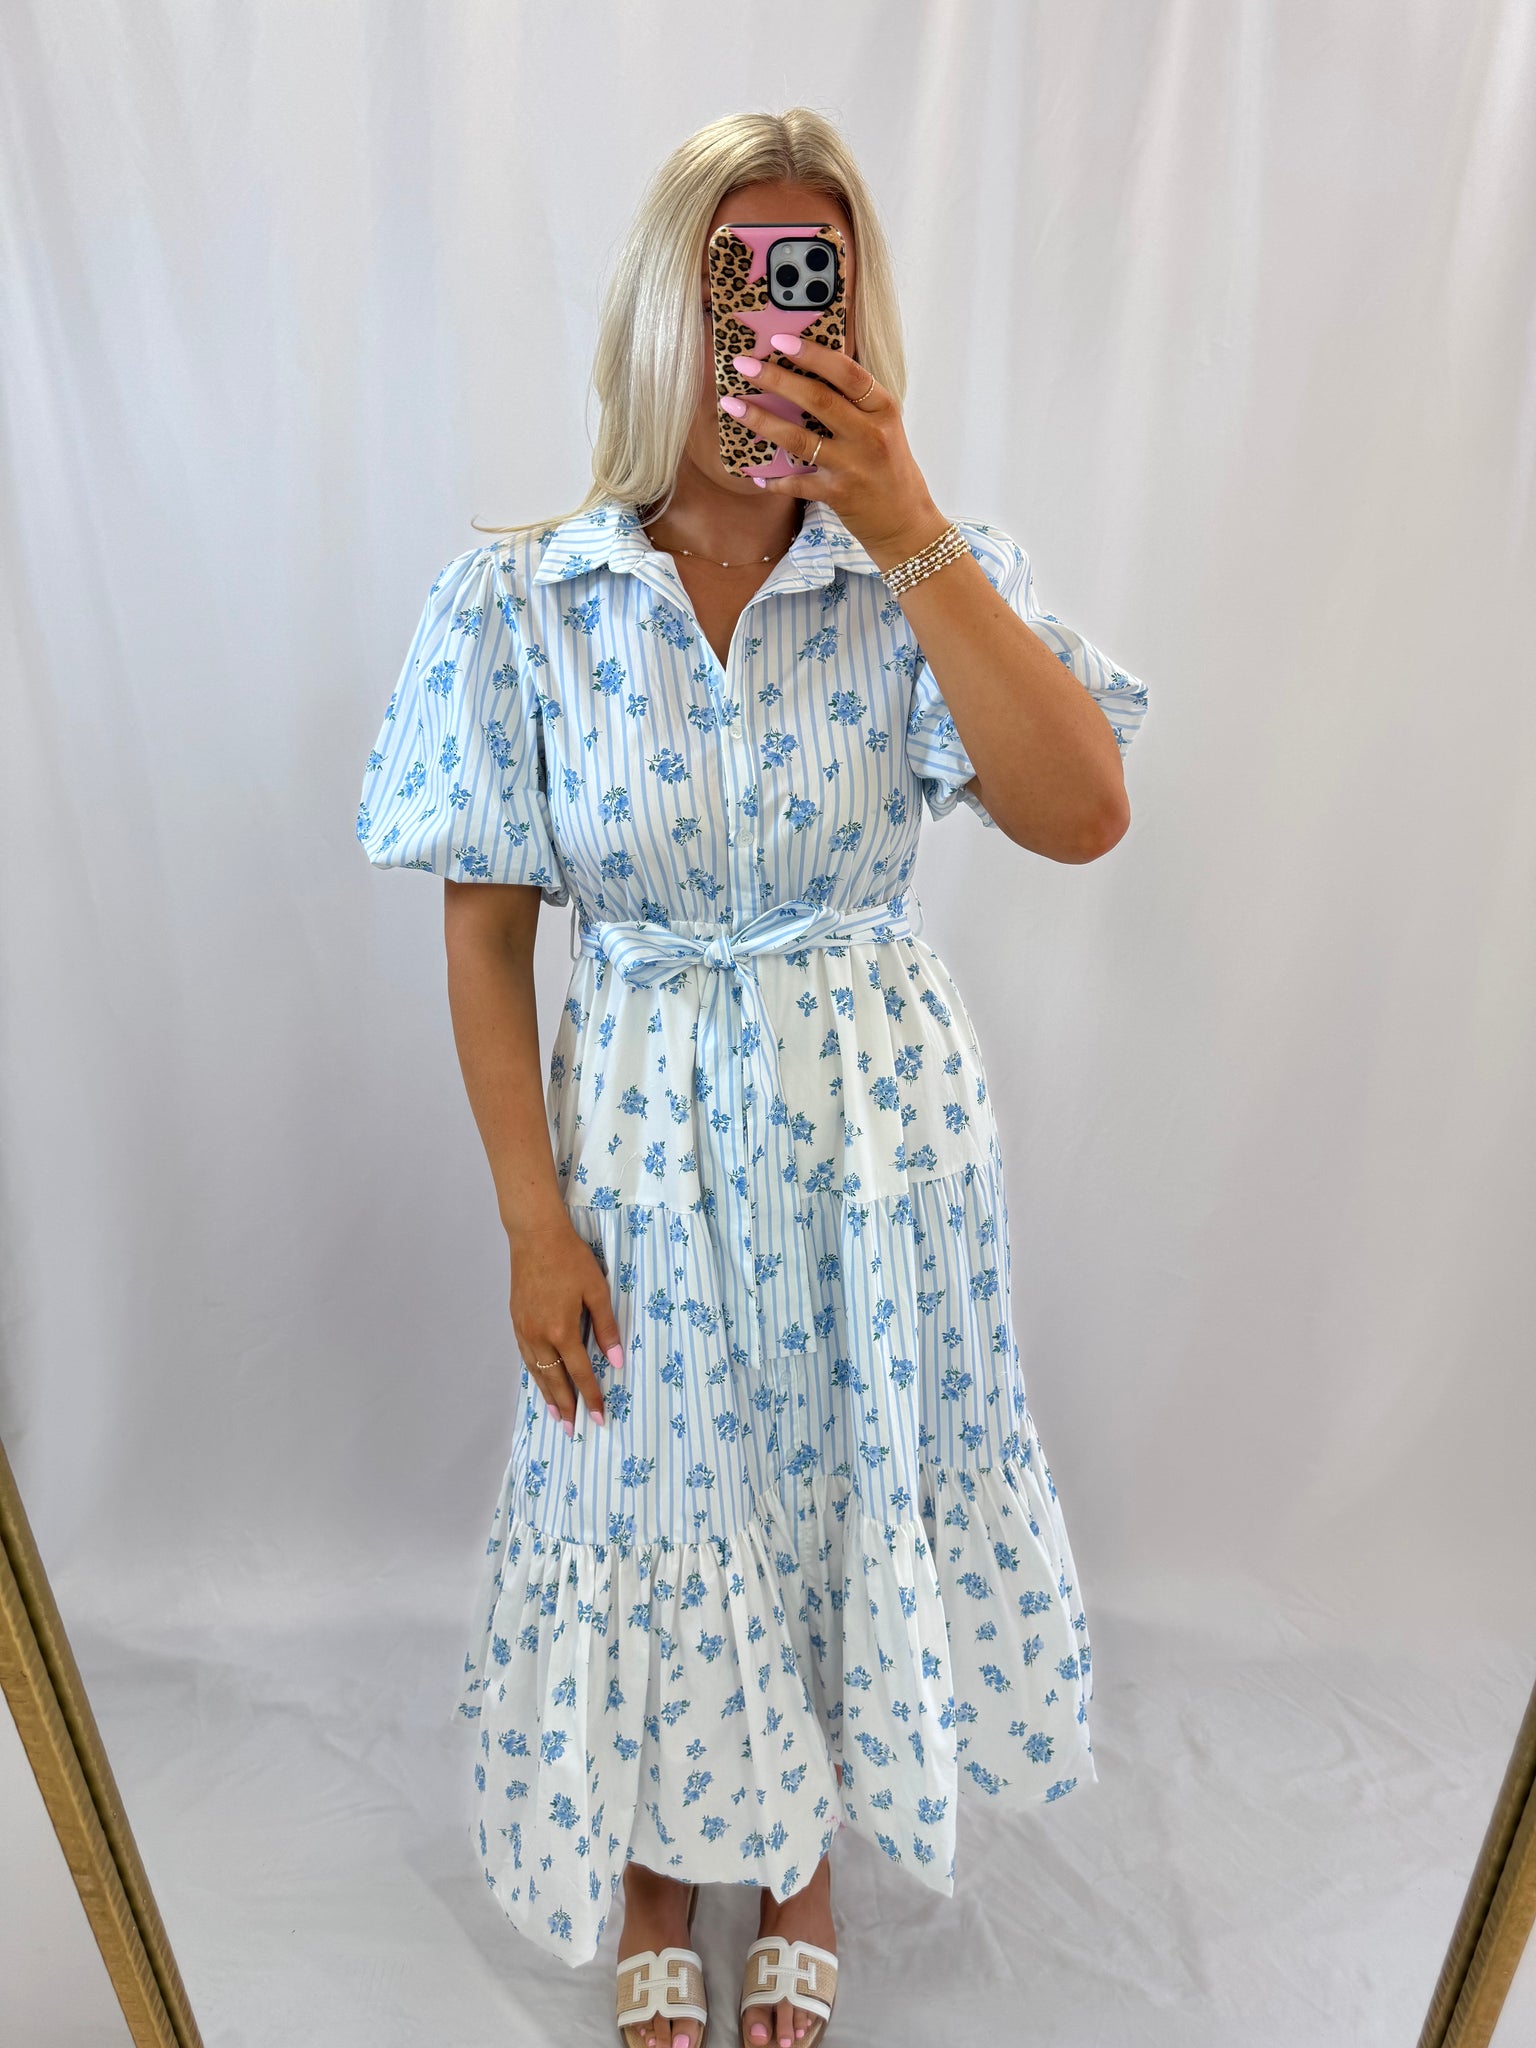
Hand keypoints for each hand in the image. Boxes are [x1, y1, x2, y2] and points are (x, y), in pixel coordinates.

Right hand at [506, 1214, 622, 1433]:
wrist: (535, 1236)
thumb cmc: (570, 1259)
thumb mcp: (597, 1290)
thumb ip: (607, 1328)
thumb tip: (617, 1361)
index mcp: (562, 1330)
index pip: (580, 1374)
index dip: (591, 1397)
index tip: (598, 1418)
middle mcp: (539, 1336)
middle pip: (554, 1381)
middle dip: (565, 1407)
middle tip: (573, 1430)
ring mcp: (524, 1330)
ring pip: (536, 1372)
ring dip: (547, 1396)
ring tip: (557, 1415)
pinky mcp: (516, 1321)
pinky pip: (526, 1357)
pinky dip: (535, 1375)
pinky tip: (541, 1380)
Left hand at [719, 334, 947, 567]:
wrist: (905, 520)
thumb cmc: (889, 466)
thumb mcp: (883, 426)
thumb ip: (854, 401)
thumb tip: (808, 369)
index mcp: (883, 408)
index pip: (847, 372)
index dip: (813, 354)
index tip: (780, 340)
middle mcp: (869, 434)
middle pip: (817, 399)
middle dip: (775, 379)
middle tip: (744, 365)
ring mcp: (853, 465)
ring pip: (799, 438)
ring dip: (761, 420)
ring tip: (733, 405)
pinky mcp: (838, 494)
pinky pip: (796, 482)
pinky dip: (773, 478)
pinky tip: (754, 472)